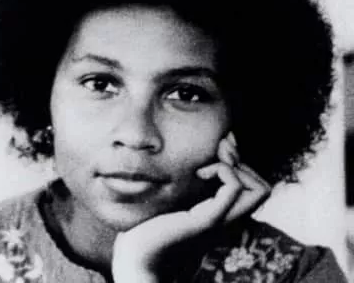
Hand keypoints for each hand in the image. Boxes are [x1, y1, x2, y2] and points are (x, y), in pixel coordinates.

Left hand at [112, 133, 270, 282]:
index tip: (219, 158)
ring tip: (208, 167)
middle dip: (244, 162)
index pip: (259, 188)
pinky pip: (233, 189)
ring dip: (235, 166)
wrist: (138, 253)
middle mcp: (229, 218)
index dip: (245, 166)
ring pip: (260, 190)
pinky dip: (222, 171)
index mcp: (224, 212)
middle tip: (216, 159)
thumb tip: (215, 150)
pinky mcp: (207, 220)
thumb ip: (198, 182)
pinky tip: (200, 174)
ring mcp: (221, 220)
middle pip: (264, 189)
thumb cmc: (155, 220)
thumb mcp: (180, 195)